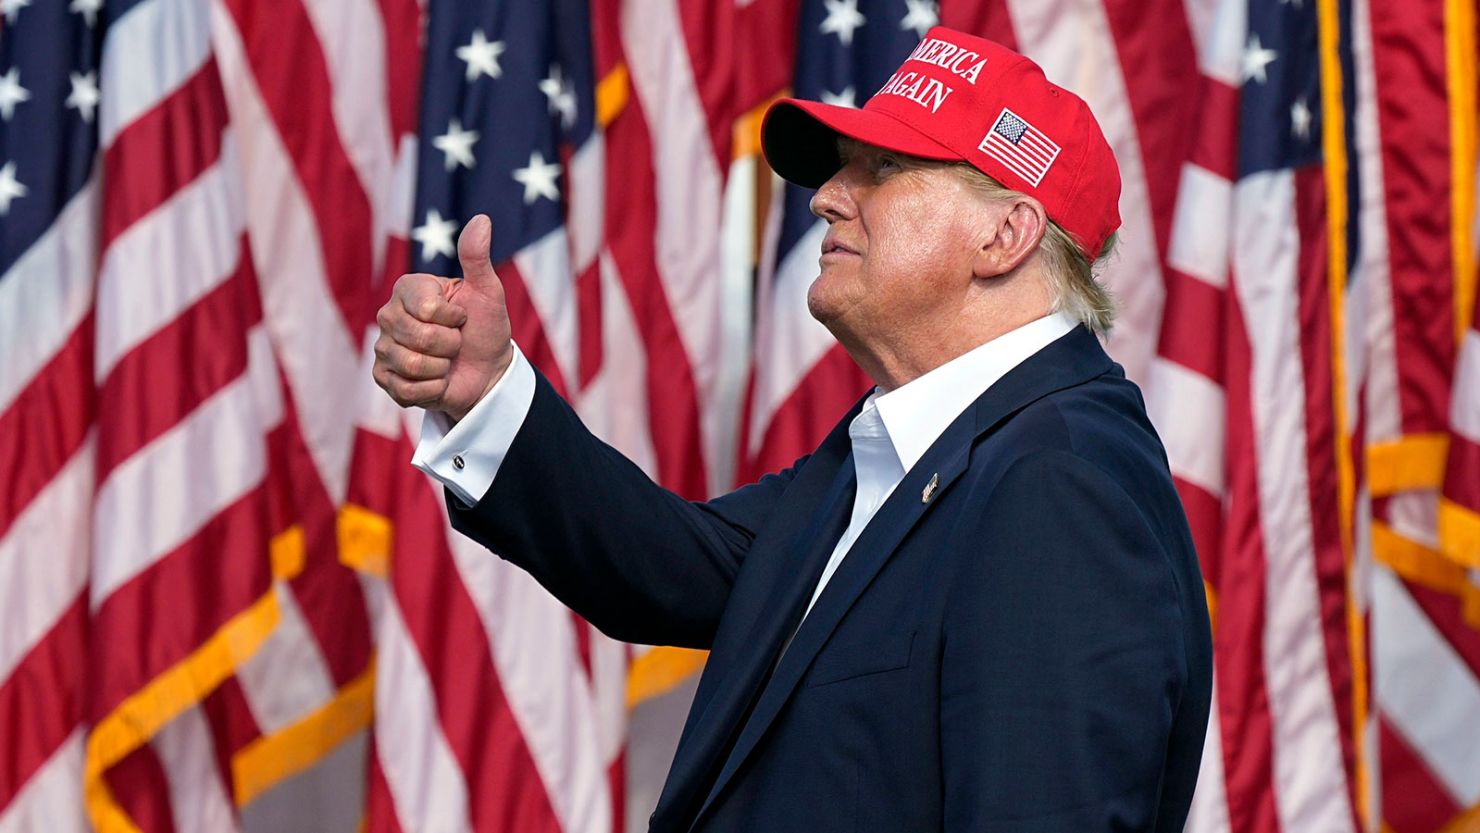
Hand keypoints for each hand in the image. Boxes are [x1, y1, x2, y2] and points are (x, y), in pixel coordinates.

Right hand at [372, 215, 513, 420]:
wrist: (486, 371)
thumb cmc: (485, 327)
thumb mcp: (487, 291)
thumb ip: (477, 257)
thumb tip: (482, 219)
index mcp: (408, 289)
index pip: (427, 310)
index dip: (454, 319)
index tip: (461, 317)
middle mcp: (388, 315)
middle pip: (421, 339)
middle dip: (451, 346)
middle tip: (455, 343)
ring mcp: (382, 347)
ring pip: (412, 365)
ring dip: (441, 369)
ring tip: (445, 362)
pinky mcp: (383, 378)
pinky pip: (405, 389)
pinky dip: (431, 390)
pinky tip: (435, 381)